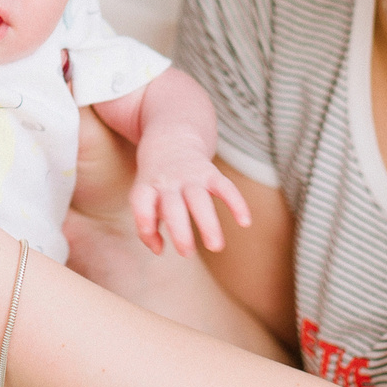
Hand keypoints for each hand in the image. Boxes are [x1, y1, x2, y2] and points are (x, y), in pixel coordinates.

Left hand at [129, 134, 254, 255]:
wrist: (172, 133)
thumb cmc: (156, 178)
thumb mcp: (143, 195)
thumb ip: (147, 225)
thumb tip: (159, 251)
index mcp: (147, 185)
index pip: (140, 201)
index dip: (145, 221)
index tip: (157, 245)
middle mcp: (168, 181)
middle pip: (172, 206)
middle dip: (180, 230)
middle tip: (187, 254)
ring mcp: (190, 176)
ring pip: (199, 199)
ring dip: (208, 223)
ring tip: (216, 247)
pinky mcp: (210, 173)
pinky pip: (224, 187)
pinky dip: (236, 203)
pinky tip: (246, 222)